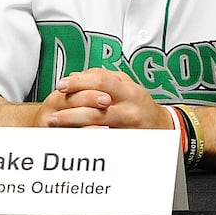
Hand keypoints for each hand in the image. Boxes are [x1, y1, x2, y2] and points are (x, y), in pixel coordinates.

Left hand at [40, 67, 169, 129]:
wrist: (162, 127)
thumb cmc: (141, 106)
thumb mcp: (128, 86)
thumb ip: (104, 78)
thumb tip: (76, 75)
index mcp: (130, 91)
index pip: (102, 81)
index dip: (80, 82)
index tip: (62, 84)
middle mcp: (130, 107)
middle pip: (96, 101)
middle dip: (71, 103)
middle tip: (53, 105)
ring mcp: (128, 124)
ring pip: (96, 120)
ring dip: (72, 120)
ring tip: (56, 120)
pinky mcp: (125, 138)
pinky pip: (100, 136)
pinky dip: (84, 134)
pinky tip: (71, 133)